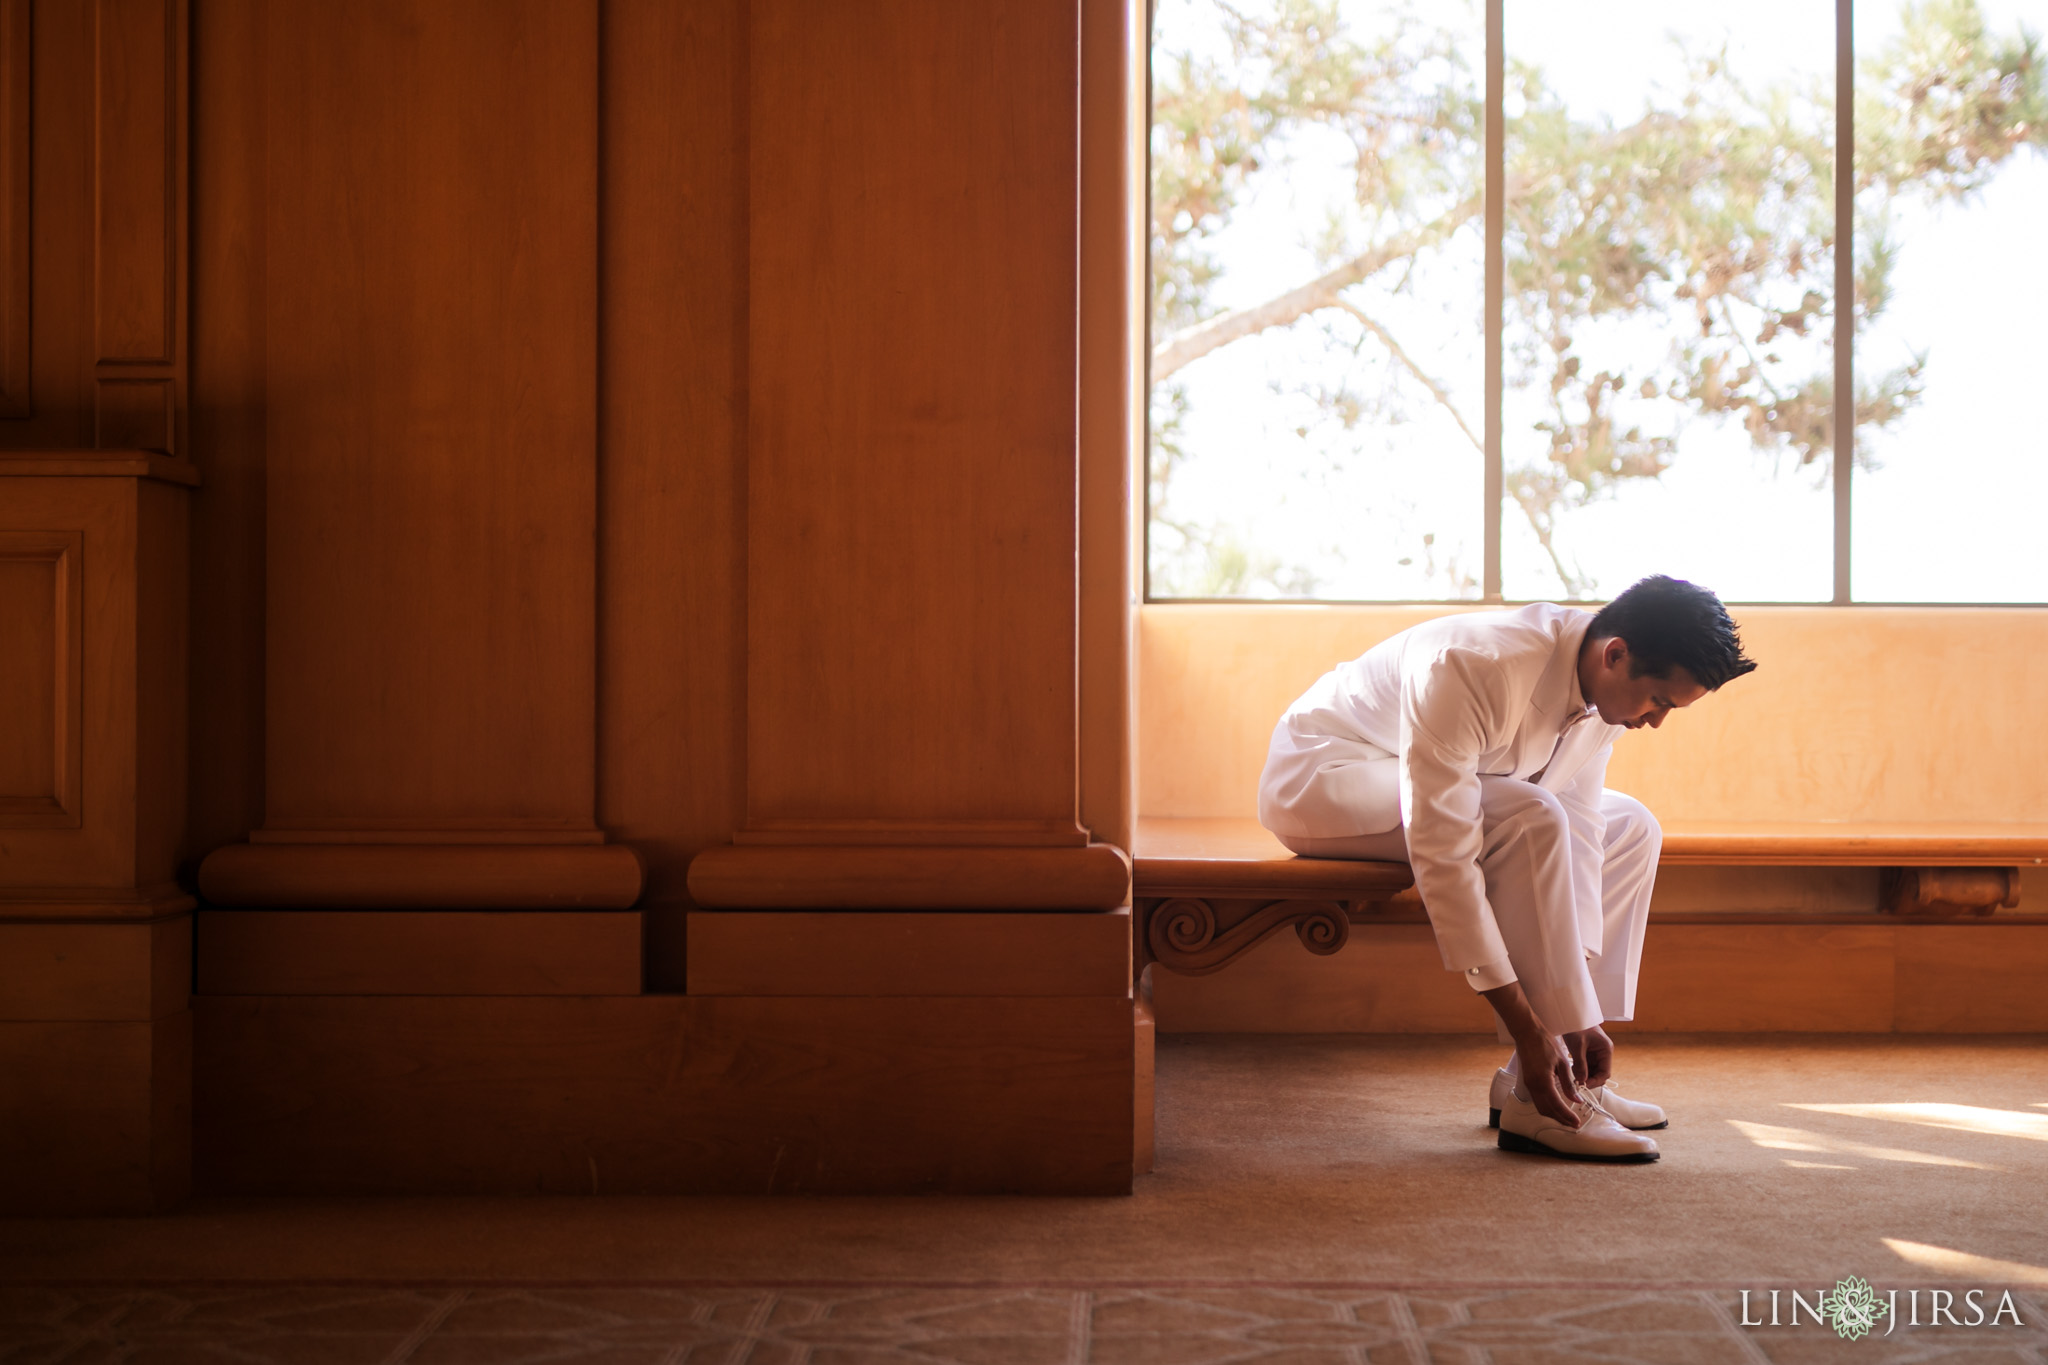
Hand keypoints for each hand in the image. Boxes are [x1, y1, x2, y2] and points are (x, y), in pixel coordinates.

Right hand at [1480, 980, 1581, 1128]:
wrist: (1527, 1033)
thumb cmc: (1545, 1044)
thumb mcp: (1563, 1063)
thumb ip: (1569, 1084)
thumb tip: (1577, 1100)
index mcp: (1543, 1081)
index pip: (1557, 1105)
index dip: (1567, 1116)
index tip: (1577, 1123)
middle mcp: (1534, 1086)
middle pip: (1547, 1111)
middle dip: (1560, 1119)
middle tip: (1574, 1124)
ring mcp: (1529, 1085)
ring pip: (1541, 1107)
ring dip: (1554, 1115)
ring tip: (1567, 1118)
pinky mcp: (1528, 1082)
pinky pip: (1538, 1100)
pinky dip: (1548, 1107)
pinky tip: (1558, 1106)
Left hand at [1563, 1024, 1613, 1089]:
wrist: (1570, 1015)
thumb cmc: (1576, 1026)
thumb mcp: (1578, 1046)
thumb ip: (1580, 1064)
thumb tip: (1581, 1081)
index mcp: (1606, 1050)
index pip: (1605, 1072)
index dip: (1595, 1081)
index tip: (1584, 1085)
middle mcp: (1603, 1053)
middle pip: (1600, 1074)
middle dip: (1589, 1080)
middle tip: (1577, 1084)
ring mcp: (1595, 1054)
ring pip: (1593, 1072)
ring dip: (1584, 1077)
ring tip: (1573, 1078)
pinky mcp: (1588, 1054)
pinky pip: (1587, 1067)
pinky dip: (1580, 1071)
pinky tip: (1572, 1072)